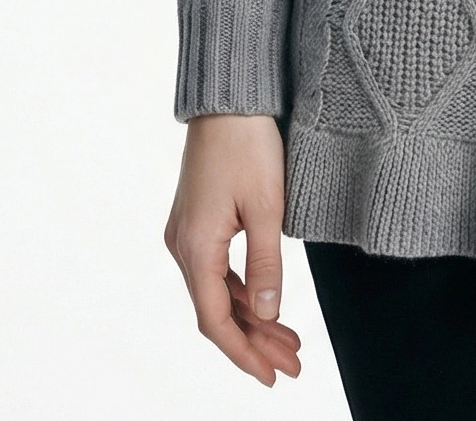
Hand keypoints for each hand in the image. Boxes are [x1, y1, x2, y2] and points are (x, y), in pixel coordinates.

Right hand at [164, 112, 303, 385]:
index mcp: (195, 248)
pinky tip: (267, 304)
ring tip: (289, 342)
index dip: (244, 353)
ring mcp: (187, 234)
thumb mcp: (267, 207)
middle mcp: (182, 246)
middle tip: (293, 365)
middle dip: (254, 342)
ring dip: (251, 318)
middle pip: (217, 312)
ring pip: (218, 292)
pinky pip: (217, 270)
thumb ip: (267, 265)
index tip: (273, 376)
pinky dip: (243, 291)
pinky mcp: (196, 221)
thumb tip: (268, 315)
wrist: (227, 99)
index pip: (216, 321)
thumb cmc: (247, 144)